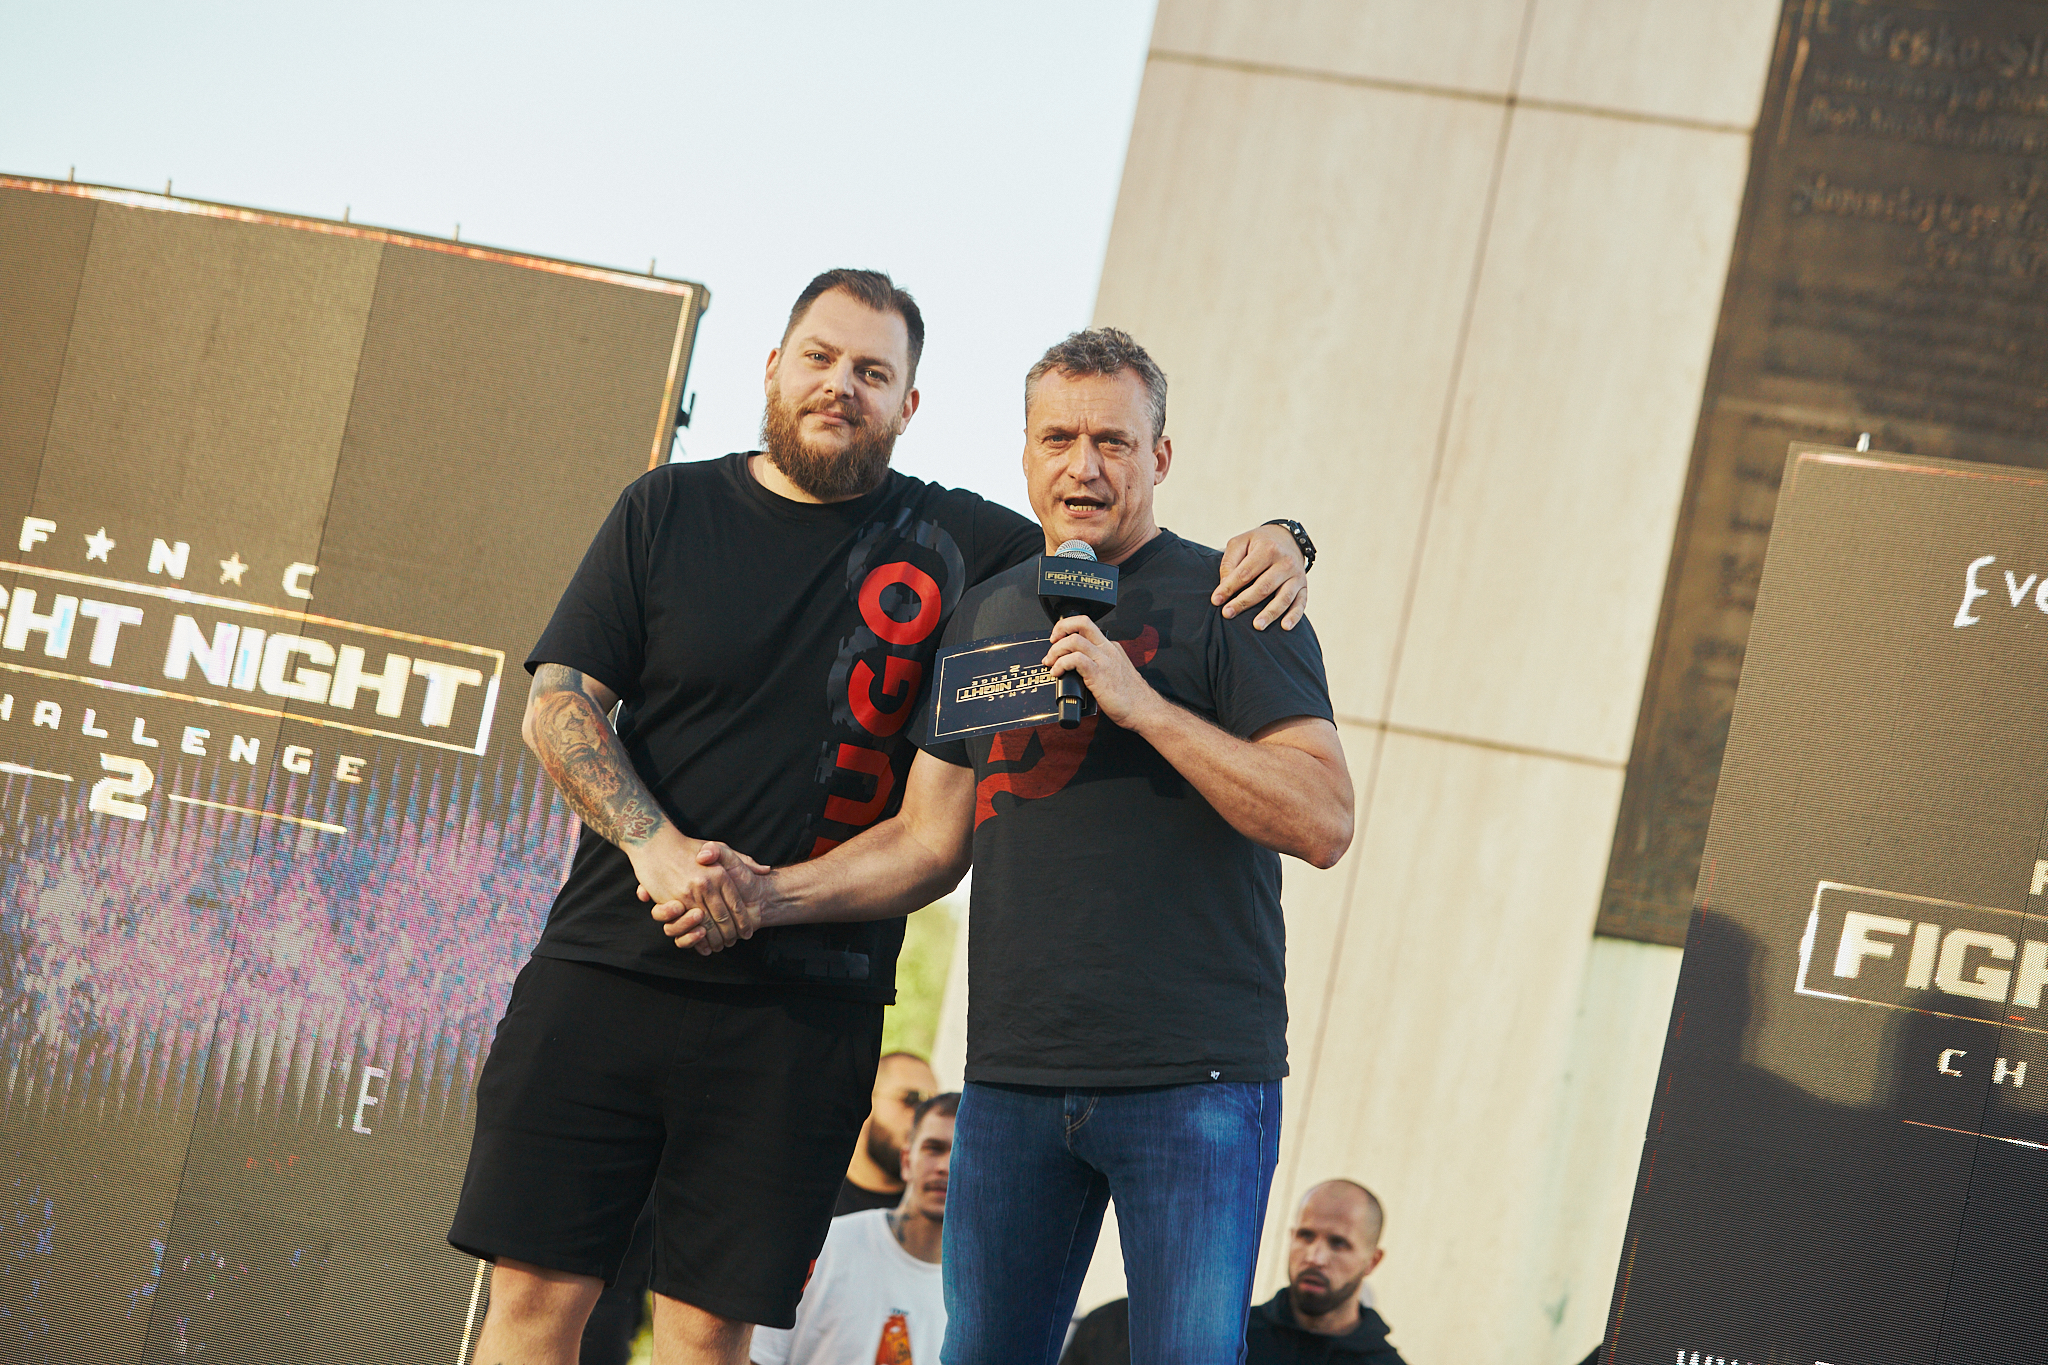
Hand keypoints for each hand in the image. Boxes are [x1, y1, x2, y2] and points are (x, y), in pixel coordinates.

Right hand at [630, 832, 768, 953]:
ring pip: (707, 925)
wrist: (655, 841)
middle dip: (730, 934)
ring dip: (715, 940)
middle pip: (723, 918)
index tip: (747, 932)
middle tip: (734, 942)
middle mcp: (706, 884)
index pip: (736, 904)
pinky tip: (703, 946)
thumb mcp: (720, 847)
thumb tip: (764, 870)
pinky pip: (688, 926)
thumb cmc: (688, 846)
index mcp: (719, 873)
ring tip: (720, 945)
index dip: (743, 921)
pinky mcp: (673, 901)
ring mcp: (689, 894)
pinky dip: (697, 939)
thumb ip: (744, 860)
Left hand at [1044, 615, 1162, 729]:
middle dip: (1061, 628)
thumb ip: (1098, 665)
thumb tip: (1076, 668)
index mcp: (1111, 648)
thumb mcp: (1115, 673)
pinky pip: (1075, 659)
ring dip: (1056, 650)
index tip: (1058, 640)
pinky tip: (1058, 672)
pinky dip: (1061, 664)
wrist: (1143, 710)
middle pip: (1082, 622)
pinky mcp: (1099, 674)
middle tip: (1052, 642)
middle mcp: (1107, 650)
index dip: (1068, 631)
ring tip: (1051, 662)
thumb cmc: (1130, 697)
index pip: (1087, 628)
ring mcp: (1104, 660)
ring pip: (1074, 640)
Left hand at [1214, 523, 1306, 629]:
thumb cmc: (1259, 543)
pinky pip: (1301, 603)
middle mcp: (1285, 562)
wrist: (1288, 538)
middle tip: (1227, 614)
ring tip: (1256, 627)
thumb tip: (1224, 585)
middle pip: (1263, 587)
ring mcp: (1296, 576)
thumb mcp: (1241, 542)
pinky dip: (1294, 616)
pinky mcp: (1303, 587)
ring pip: (1283, 598)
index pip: (1246, 573)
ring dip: (1270, 614)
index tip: (1216, 600)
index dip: (1230, 587)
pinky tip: (1284, 627)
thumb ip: (1230, 561)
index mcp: (1268, 549)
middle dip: (1244, 602)